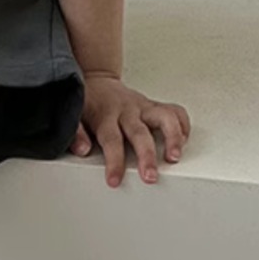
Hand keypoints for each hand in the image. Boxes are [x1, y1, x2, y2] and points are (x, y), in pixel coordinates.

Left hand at [68, 74, 189, 186]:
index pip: (111, 140)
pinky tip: (184, 140)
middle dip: (147, 156)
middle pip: (139, 134)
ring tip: (174, 157)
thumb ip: (76, 133)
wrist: (96, 78)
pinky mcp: (154, 105)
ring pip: (163, 118)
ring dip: (172, 137)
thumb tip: (81, 149)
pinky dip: (182, 124)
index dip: (113, 162)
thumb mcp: (74, 114)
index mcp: (105, 116)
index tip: (114, 181)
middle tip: (151, 177)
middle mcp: (126, 111)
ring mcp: (142, 107)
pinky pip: (174, 110)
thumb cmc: (87, 102)